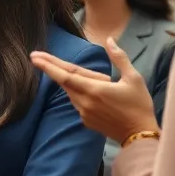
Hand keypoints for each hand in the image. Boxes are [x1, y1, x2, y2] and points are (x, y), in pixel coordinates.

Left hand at [31, 37, 157, 142]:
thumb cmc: (139, 105)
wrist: (140, 135)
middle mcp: (85, 102)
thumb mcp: (133, 78)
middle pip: (63, 81)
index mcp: (95, 89)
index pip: (66, 75)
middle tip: (35, 56)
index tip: (34, 57)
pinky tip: (81, 88)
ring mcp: (84, 113)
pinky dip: (76, 92)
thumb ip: (119, 57)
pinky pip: (77, 102)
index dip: (49, 65)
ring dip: (64, 80)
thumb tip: (110, 40)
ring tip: (59, 68)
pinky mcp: (86, 121)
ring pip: (70, 92)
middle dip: (49, 68)